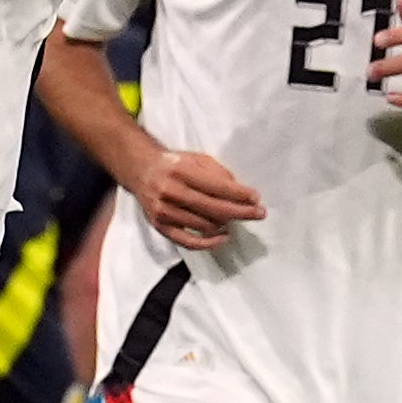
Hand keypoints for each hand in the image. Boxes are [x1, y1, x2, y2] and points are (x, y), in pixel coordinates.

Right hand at [130, 145, 263, 250]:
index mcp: (181, 171)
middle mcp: (171, 192)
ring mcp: (165, 212)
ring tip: (237, 218)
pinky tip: (223, 237)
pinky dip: (209, 243)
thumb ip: (218, 173)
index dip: (240, 194)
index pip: (217, 187)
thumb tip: (241, 193)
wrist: (142, 171)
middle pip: (214, 209)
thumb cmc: (174, 165)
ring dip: (226, 223)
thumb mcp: (196, 159)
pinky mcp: (161, 226)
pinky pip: (189, 242)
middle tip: (259, 213)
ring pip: (205, 225)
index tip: (256, 198)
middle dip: (241, 212)